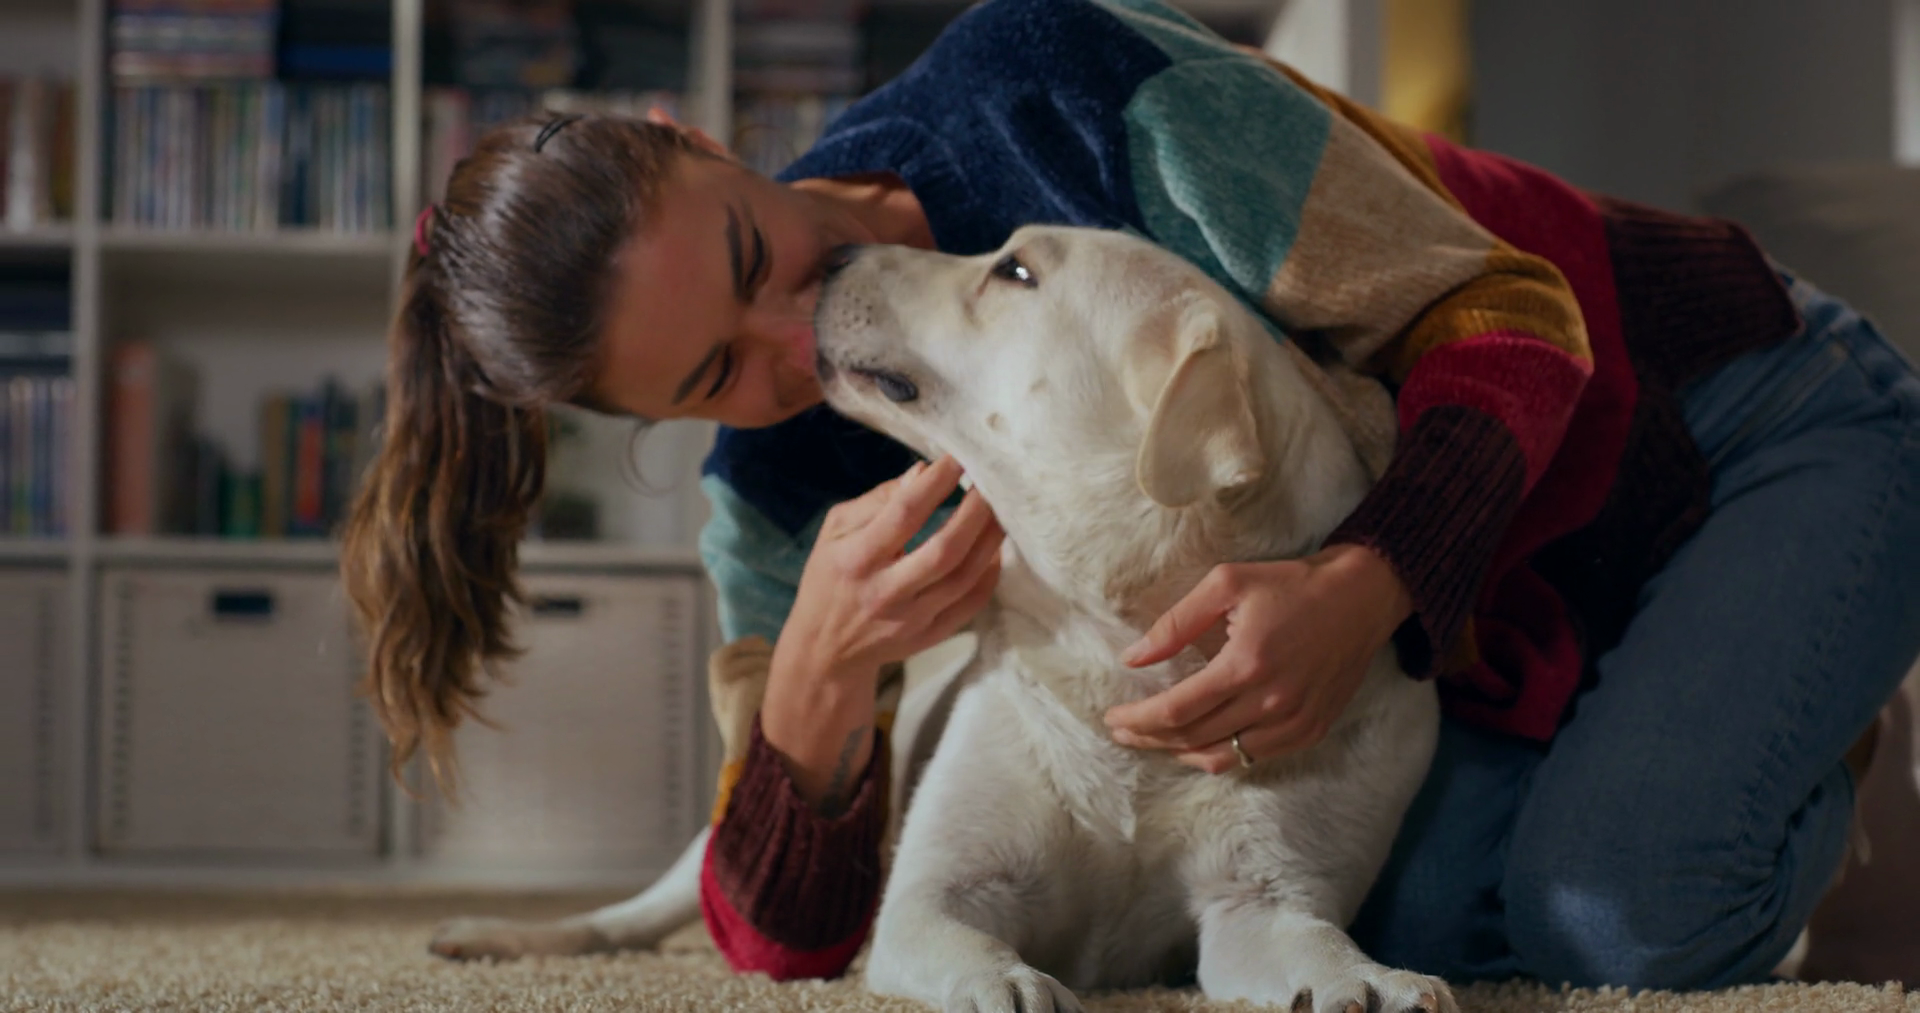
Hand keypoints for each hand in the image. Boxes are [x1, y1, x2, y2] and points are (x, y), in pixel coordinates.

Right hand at [779, 454, 1003, 679]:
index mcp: (857, 559)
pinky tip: (994, 550)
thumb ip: (876, 501)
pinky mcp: (929, 637)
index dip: (937, 482)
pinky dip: (989, 575)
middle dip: (974, 512)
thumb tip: (921, 473)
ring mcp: (911, 619)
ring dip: (990, 540)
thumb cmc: (830, 577)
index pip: (904, 514)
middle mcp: (885, 591)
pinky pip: (971, 604)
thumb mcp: (834, 531)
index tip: (959, 456)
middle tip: (991, 482)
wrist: (826, 649)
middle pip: (944, 550)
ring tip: (1001, 510)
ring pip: (964, 577)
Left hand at [1102, 544, 1411, 772]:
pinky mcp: (1311, 730)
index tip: (1112, 717)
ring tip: (1152, 739)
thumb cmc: (1291, 584)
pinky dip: (1218, 757)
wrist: (1362, 596)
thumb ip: (1176, 623)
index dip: (1137, 719)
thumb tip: (1132, 658)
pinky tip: (1198, 744)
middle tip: (1123, 729)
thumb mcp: (1227, 584)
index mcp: (1245, 665)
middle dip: (1148, 737)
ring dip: (1179, 752)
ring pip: (1221, 757)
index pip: (1176, 710)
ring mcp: (1294, 722)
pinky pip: (1253, 758)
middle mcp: (1271, 702)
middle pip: (1192, 737)